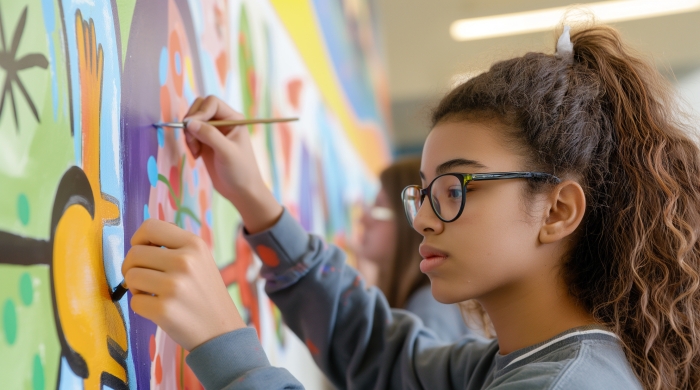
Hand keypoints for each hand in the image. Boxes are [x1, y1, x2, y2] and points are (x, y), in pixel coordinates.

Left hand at [122, 219, 245, 350]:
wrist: (221, 330)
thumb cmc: (204, 293)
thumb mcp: (200, 259)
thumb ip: (175, 245)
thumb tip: (140, 240)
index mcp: (194, 244)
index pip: (150, 227)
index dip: (139, 239)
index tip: (144, 251)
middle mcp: (185, 261)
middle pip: (134, 253)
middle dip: (133, 267)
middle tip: (145, 278)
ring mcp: (174, 286)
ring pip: (130, 277)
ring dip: (136, 287)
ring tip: (153, 293)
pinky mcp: (164, 310)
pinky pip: (134, 302)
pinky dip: (142, 306)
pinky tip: (158, 308)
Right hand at [183, 95, 282, 232]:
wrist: (241, 191)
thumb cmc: (240, 172)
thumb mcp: (226, 152)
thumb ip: (209, 135)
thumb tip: (189, 122)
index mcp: (234, 119)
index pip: (211, 103)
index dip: (200, 112)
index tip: (191, 128)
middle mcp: (223, 122)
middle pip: (199, 108)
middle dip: (192, 122)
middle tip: (192, 140)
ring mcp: (214, 132)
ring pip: (193, 121)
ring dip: (189, 134)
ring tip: (196, 151)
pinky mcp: (206, 142)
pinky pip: (191, 133)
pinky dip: (189, 142)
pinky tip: (197, 155)